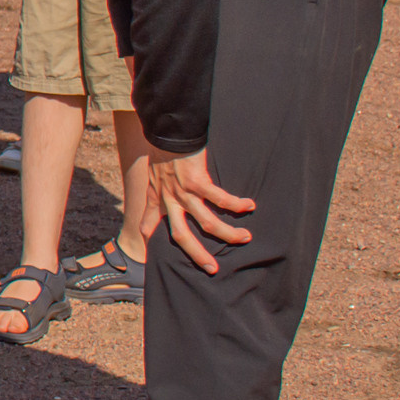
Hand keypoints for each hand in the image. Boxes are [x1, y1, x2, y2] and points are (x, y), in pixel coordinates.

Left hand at [141, 147, 254, 273]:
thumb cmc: (162, 150)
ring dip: (227, 233)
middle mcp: (169, 199)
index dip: (151, 242)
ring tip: (245, 238)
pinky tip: (249, 206)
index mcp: (158, 198)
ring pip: (206, 222)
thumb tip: (158, 195)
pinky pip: (220, 198)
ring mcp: (183, 192)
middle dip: (197, 255)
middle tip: (212, 269)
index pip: (150, 226)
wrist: (166, 131)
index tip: (154, 257)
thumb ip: (156, 191)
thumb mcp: (152, 175)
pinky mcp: (197, 180)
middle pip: (181, 236)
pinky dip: (235, 204)